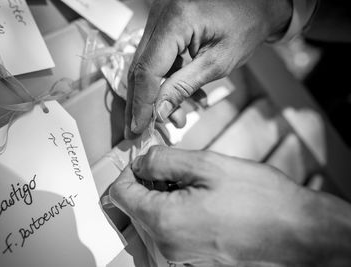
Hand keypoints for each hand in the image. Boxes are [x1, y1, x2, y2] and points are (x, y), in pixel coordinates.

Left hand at [109, 146, 350, 265]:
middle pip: (134, 209)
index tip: (146, 162)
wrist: (300, 233)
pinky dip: (175, 217)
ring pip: (151, 222)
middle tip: (178, 172)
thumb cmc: (261, 200)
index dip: (129, 171)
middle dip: (149, 186)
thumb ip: (162, 160)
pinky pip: (168, 237)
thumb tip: (140, 162)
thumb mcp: (207, 166)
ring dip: (164, 201)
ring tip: (195, 189)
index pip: (119, 194)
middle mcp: (166, 249)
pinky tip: (201, 207)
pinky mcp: (192, 264)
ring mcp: (179, 261)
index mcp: (164, 222)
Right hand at [126, 0, 291, 136]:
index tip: (137, 129)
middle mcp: (160, 14)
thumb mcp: (218, 63)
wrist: (256, 3)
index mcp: (177, 20)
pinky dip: (165, 79)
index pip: (147, 69)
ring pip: (145, 64)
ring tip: (175, 116)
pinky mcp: (163, 23)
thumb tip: (158, 111)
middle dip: (142, 102)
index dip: (141, 103)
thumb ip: (184, 86)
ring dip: (156, 93)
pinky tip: (180, 96)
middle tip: (142, 130)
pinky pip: (156, 56)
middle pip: (140, 67)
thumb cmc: (246, 26)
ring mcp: (159, 17)